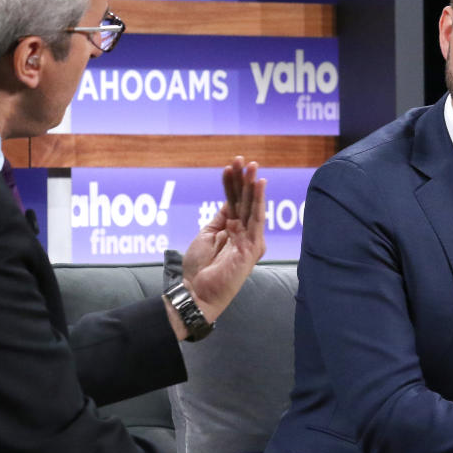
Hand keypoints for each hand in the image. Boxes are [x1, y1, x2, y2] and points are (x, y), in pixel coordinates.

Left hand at [180, 157, 266, 323]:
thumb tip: (229, 202)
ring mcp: (249, 241)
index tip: (232, 166)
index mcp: (233, 230)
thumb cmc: (200, 268)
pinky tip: (255, 186)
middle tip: (246, 161)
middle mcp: (244, 234)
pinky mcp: (252, 248)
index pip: (235, 202)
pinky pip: (255, 221)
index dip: (233, 184)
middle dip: (245, 180)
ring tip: (252, 167)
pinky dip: (256, 202)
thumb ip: (221, 218)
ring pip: (253, 208)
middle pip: (246, 202)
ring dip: (252, 187)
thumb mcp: (208, 235)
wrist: (197, 291)